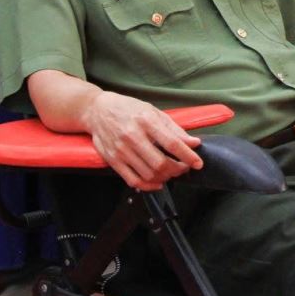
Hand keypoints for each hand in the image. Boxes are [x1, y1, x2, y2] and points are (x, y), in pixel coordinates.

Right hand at [80, 90, 203, 191]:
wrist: (96, 111)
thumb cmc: (128, 109)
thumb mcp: (154, 112)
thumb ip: (174, 129)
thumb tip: (193, 143)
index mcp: (146, 121)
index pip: (172, 143)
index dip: (188, 156)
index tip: (198, 163)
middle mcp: (132, 137)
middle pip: (160, 163)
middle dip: (177, 170)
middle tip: (184, 168)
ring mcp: (121, 150)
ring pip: (148, 174)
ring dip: (165, 178)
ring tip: (171, 172)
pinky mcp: (112, 161)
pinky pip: (133, 180)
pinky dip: (148, 186)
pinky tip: (157, 183)